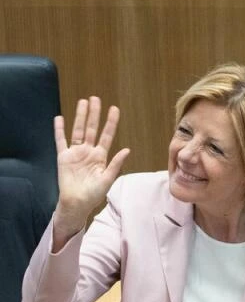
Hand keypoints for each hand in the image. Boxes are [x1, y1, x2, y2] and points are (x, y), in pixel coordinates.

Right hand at [52, 97, 128, 246]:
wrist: (76, 203)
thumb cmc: (93, 194)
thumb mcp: (108, 179)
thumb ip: (116, 164)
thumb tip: (127, 149)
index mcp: (101, 156)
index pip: (107, 135)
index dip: (111, 122)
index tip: (114, 109)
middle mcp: (88, 151)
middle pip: (92, 128)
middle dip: (94, 114)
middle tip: (95, 98)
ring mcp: (75, 153)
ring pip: (77, 130)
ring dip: (80, 117)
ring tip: (83, 102)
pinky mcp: (63, 157)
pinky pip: (60, 141)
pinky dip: (59, 130)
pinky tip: (59, 118)